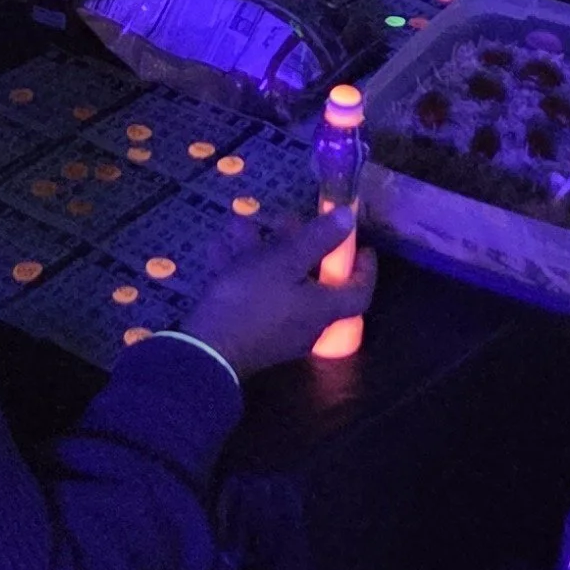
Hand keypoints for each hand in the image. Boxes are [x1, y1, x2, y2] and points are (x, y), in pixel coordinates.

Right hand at [186, 207, 379, 376]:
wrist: (204, 351)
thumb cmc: (252, 301)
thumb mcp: (285, 261)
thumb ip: (318, 238)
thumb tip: (349, 218)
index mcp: (322, 309)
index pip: (358, 293)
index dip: (364, 269)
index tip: (361, 245)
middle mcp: (304, 323)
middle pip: (309, 280)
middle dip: (294, 244)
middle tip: (282, 220)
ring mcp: (274, 330)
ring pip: (273, 281)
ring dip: (258, 251)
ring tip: (238, 226)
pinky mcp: (246, 332)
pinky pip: (250, 294)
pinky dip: (238, 270)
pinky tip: (217, 248)